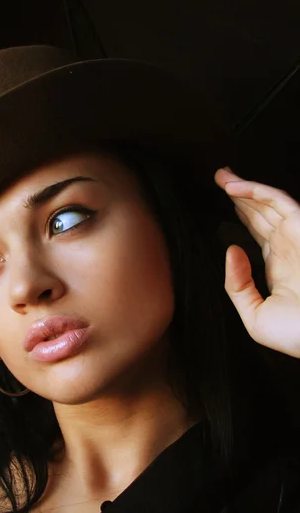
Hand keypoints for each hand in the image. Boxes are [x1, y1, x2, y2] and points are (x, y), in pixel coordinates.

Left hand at [214, 168, 299, 358]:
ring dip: (244, 187)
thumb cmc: (297, 336)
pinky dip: (257, 191)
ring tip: (222, 176)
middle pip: (262, 214)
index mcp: (281, 268)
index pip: (259, 233)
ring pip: (268, 204)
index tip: (227, 201)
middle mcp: (290, 249)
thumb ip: (238, 286)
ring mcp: (298, 238)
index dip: (243, 215)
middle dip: (241, 196)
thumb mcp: (255, 315)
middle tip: (220, 178)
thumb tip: (231, 252)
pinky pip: (279, 202)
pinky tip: (234, 187)